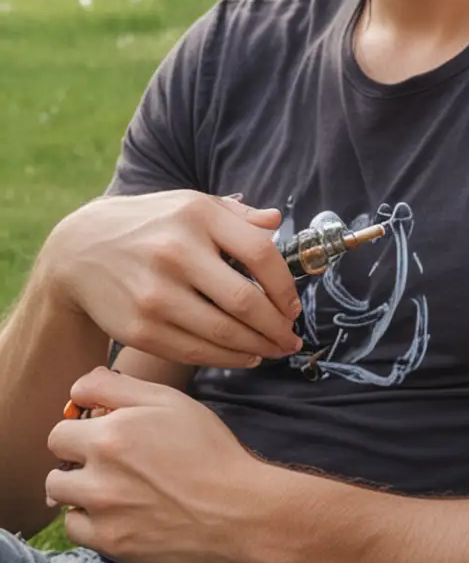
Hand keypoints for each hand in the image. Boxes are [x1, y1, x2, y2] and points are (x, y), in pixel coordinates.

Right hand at [41, 191, 303, 368]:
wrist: (80, 250)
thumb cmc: (151, 225)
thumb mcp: (193, 204)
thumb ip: (238, 214)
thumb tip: (277, 222)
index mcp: (199, 216)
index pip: (261, 253)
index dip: (285, 285)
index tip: (294, 305)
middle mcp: (177, 254)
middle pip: (245, 301)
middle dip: (277, 326)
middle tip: (292, 338)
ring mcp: (155, 294)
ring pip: (222, 333)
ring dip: (258, 347)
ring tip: (275, 350)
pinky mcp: (139, 328)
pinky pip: (194, 351)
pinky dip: (227, 358)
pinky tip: (245, 356)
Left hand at [46, 370, 267, 562]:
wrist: (237, 508)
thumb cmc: (210, 449)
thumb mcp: (173, 402)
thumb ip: (119, 387)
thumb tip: (79, 386)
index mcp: (112, 434)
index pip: (60, 431)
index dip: (81, 430)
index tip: (102, 433)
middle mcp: (99, 474)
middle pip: (55, 466)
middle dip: (77, 460)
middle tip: (112, 461)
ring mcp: (102, 512)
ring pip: (60, 498)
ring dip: (79, 490)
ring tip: (113, 485)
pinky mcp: (109, 543)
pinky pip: (75, 528)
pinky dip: (90, 518)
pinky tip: (119, 509)